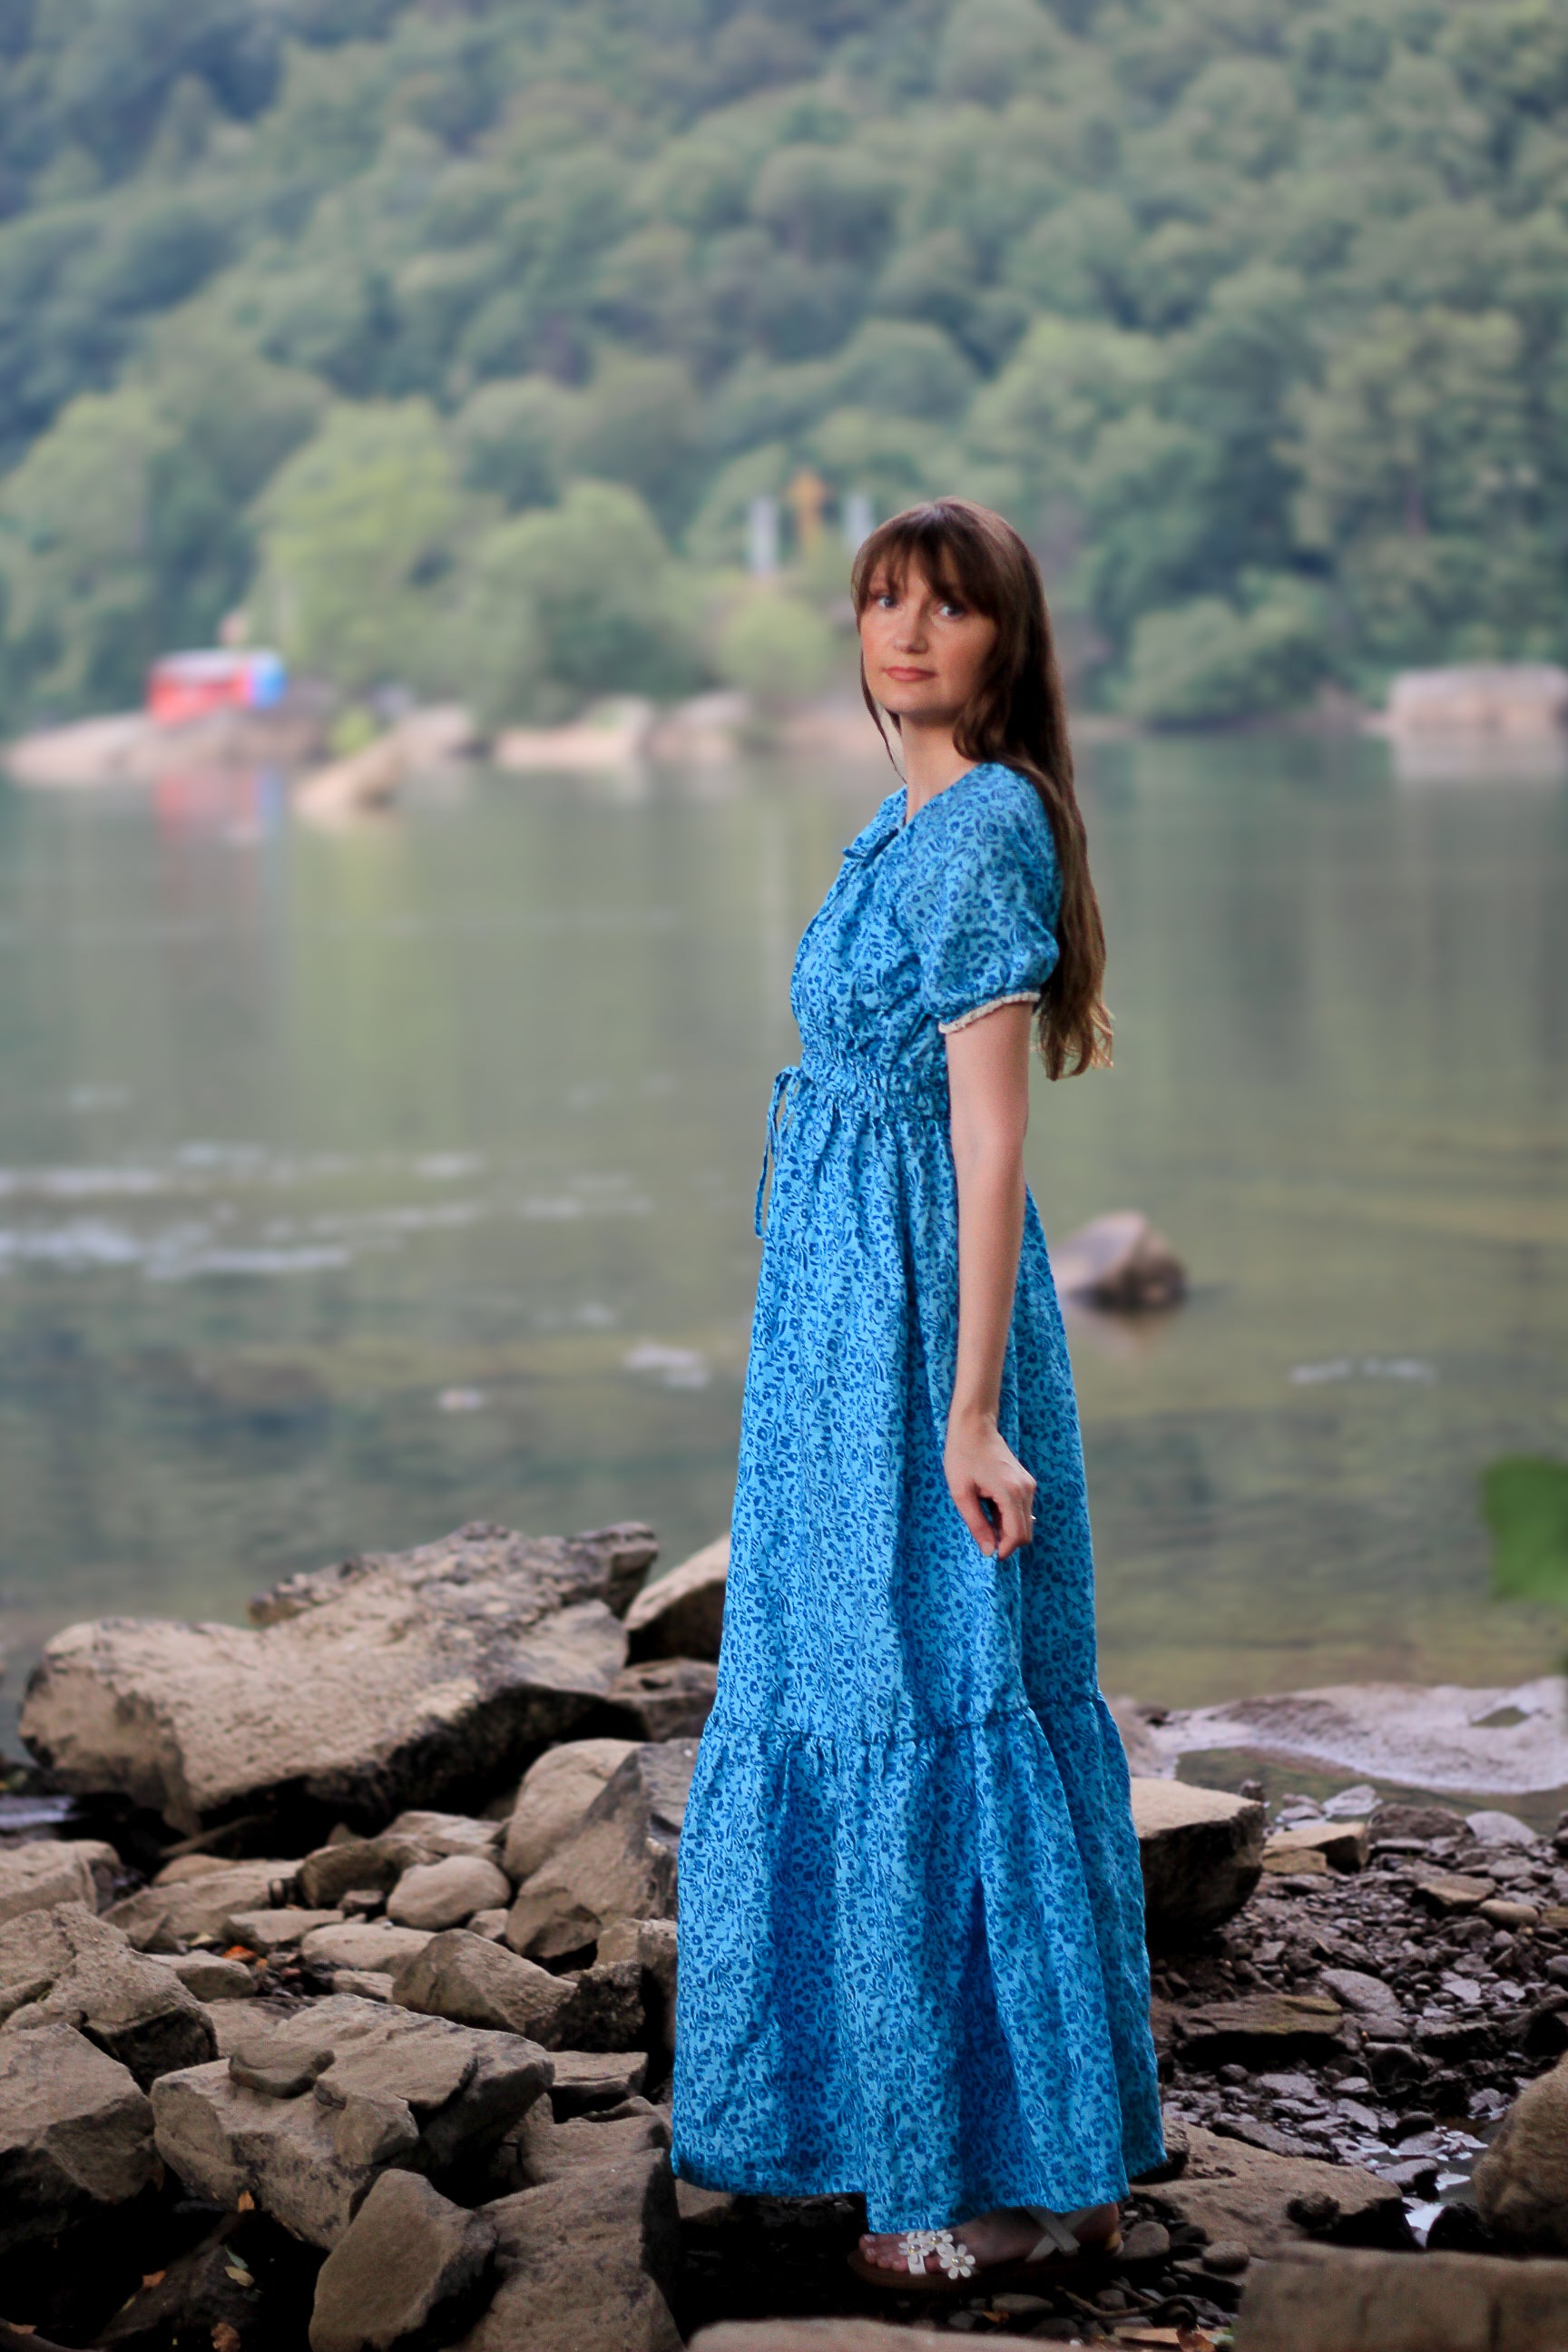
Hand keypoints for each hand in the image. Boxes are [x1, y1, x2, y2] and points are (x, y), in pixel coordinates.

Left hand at [944, 1411, 1035, 1559]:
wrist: (974, 1427)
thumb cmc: (962, 1457)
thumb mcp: (961, 1494)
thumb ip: (977, 1524)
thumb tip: (989, 1551)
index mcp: (1011, 1492)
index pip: (1017, 1535)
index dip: (1004, 1550)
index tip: (987, 1553)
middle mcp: (1026, 1490)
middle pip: (1025, 1532)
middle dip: (1006, 1541)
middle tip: (982, 1534)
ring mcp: (1028, 1485)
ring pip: (1025, 1522)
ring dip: (1006, 1528)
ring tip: (982, 1513)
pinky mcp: (1026, 1482)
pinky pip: (1022, 1509)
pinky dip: (1008, 1516)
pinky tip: (989, 1505)